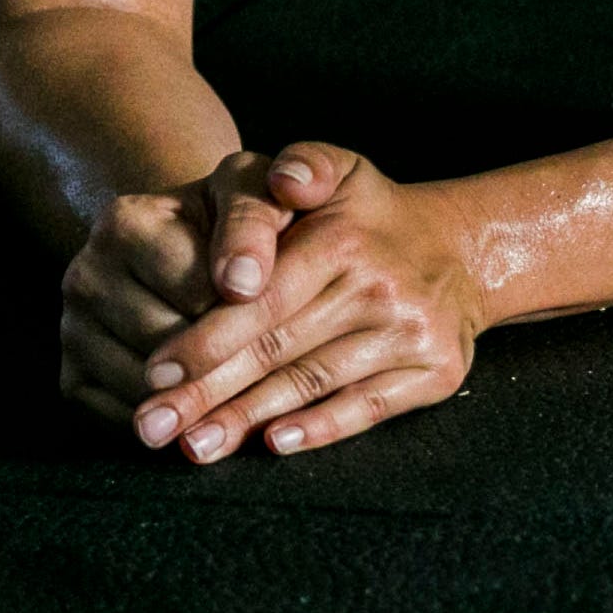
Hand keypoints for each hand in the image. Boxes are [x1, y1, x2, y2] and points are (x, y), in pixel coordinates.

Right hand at [54, 151, 304, 427]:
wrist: (183, 248)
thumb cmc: (231, 223)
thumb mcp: (252, 191)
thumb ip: (260, 210)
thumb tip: (241, 286)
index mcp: (122, 223)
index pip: (198, 296)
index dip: (251, 313)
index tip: (286, 315)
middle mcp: (83, 276)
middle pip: (170, 348)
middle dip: (228, 360)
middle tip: (274, 362)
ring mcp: (71, 331)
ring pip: (148, 392)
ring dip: (202, 400)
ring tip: (247, 387)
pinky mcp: (72, 379)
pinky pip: (125, 422)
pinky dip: (171, 425)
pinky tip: (207, 404)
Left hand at [129, 144, 483, 460]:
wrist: (462, 251)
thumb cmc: (370, 216)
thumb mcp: (339, 168)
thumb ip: (303, 163)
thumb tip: (285, 182)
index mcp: (342, 242)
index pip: (263, 300)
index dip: (205, 339)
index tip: (154, 373)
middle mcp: (379, 290)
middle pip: (277, 350)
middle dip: (207, 393)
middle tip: (151, 427)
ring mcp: (410, 335)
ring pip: (312, 384)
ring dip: (247, 421)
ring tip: (193, 449)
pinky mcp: (434, 372)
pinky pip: (367, 407)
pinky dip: (320, 429)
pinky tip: (273, 445)